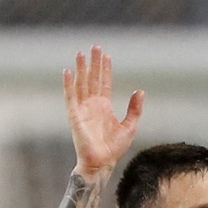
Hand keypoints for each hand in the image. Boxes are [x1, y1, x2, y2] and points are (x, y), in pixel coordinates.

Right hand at [63, 45, 143, 174]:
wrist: (103, 161)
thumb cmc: (114, 147)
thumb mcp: (130, 125)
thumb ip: (134, 108)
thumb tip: (140, 91)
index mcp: (104, 106)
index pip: (104, 83)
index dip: (105, 69)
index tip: (106, 55)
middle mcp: (92, 105)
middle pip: (92, 79)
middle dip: (94, 63)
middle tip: (94, 46)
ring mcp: (82, 109)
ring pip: (81, 84)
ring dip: (81, 68)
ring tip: (80, 53)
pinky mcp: (74, 115)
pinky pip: (70, 97)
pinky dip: (68, 84)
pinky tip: (68, 72)